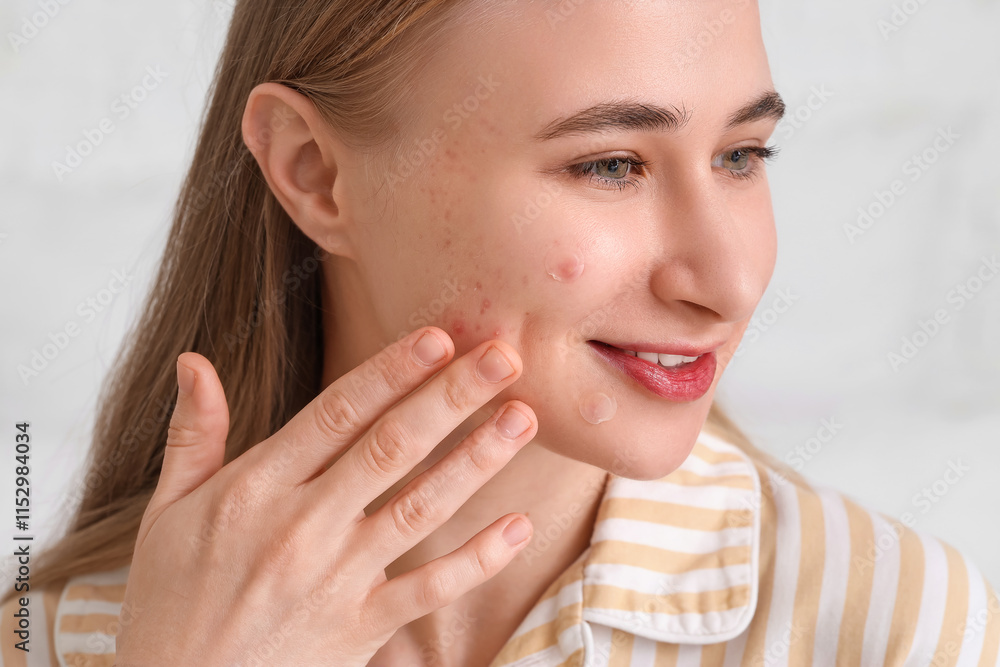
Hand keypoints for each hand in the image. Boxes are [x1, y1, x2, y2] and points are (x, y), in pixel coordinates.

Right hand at [114, 326, 535, 665]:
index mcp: (255, 489)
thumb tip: (194, 361)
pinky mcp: (359, 628)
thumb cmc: (170, 603)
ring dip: (476, 461)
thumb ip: (191, 434)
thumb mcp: (167, 513)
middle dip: (451, 397)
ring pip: (419, 507)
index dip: (390, 372)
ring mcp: (336, 579)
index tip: (438, 337)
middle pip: (390, 448)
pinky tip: (518, 526)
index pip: (335, 414)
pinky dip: (477, 560)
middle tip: (503, 355)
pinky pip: (428, 590)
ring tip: (521, 418)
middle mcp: (302, 527)